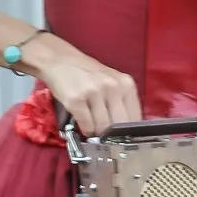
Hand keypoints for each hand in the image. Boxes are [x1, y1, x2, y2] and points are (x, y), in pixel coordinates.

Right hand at [20, 34, 140, 135]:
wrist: (60, 61)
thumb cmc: (89, 74)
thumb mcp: (112, 82)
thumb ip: (122, 101)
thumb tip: (128, 131)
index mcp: (126, 84)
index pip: (135, 118)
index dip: (128, 131)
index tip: (121, 136)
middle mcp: (112, 87)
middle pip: (119, 125)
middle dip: (112, 134)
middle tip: (105, 134)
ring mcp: (94, 92)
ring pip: (103, 127)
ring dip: (97, 132)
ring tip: (92, 125)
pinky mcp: (76, 100)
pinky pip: (87, 125)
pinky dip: (85, 129)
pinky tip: (83, 124)